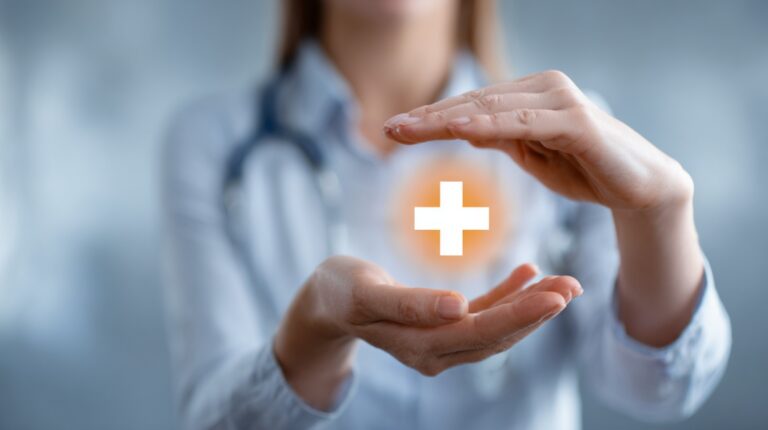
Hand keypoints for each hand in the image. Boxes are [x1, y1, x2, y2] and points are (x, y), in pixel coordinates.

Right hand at [275, 256, 580, 408]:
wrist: (324, 301)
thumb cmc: (340, 290)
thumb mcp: (367, 293)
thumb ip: (411, 303)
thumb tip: (459, 306)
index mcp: (420, 345)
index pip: (479, 332)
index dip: (519, 314)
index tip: (555, 295)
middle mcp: (436, 351)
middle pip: (495, 334)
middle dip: (536, 311)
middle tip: (573, 285)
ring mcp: (440, 341)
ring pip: (494, 326)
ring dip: (529, 305)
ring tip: (563, 280)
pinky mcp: (441, 324)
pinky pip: (480, 313)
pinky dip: (505, 295)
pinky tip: (526, 272)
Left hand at [383, 70, 692, 211]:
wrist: (639, 188)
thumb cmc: (584, 169)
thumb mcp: (531, 155)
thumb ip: (501, 137)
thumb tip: (464, 128)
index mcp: (528, 96)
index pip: (470, 105)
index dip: (430, 117)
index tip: (393, 129)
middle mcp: (542, 88)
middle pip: (473, 102)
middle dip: (428, 117)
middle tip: (388, 129)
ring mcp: (559, 100)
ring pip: (491, 109)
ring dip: (447, 119)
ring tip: (408, 128)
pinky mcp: (576, 120)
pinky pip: (524, 123)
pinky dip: (491, 125)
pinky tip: (459, 130)